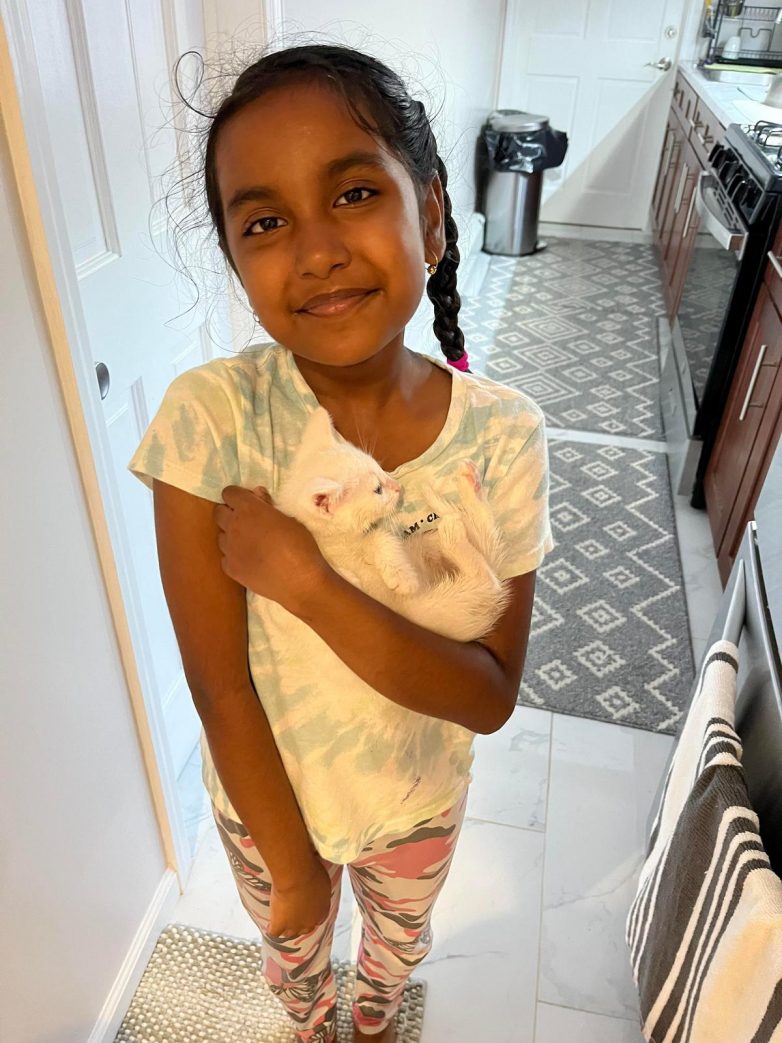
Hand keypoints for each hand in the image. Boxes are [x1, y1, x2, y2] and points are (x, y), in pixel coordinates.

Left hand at [214, 485, 327, 611]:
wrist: (298, 580)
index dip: (238, 496)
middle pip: (219, 513)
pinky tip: (249, 561)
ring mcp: (229, 549)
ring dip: (231, 535)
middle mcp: (233, 526)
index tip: (248, 502)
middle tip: (247, 521)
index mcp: (248, 509)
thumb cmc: (300, 545)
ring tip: (249, 543)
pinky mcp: (230, 568)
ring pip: (221, 536)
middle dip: (229, 513)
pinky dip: (234, 556)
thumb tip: (256, 495)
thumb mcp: (289, 519)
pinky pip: (225, 557)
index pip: (229, 493)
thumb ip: (267, 506)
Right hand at [268, 857, 332, 939]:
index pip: (318, 920)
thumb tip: (317, 886)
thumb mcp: (322, 880)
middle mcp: (310, 923)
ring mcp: (294, 926)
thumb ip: (320, 889)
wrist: (297, 876)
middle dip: (298, 923)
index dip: (310, 915)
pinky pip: (274, 932)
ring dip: (285, 926)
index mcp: (322, 911)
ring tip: (279, 916)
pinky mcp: (280, 925)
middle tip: (291, 912)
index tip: (305, 908)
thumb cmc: (312, 872)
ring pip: (289, 933)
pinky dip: (272, 927)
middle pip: (304, 929)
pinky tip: (270, 922)